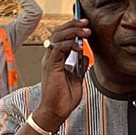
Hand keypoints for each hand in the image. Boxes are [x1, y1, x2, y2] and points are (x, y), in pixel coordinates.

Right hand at [34, 18, 91, 132]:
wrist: (56, 112)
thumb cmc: (64, 98)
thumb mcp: (76, 79)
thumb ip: (80, 66)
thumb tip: (86, 55)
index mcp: (56, 58)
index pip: (62, 36)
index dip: (73, 27)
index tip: (86, 24)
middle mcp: (50, 57)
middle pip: (58, 32)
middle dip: (73, 24)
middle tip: (86, 22)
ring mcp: (49, 61)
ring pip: (58, 37)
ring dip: (73, 31)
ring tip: (86, 31)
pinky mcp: (50, 67)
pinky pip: (58, 49)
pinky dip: (69, 45)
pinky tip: (79, 48)